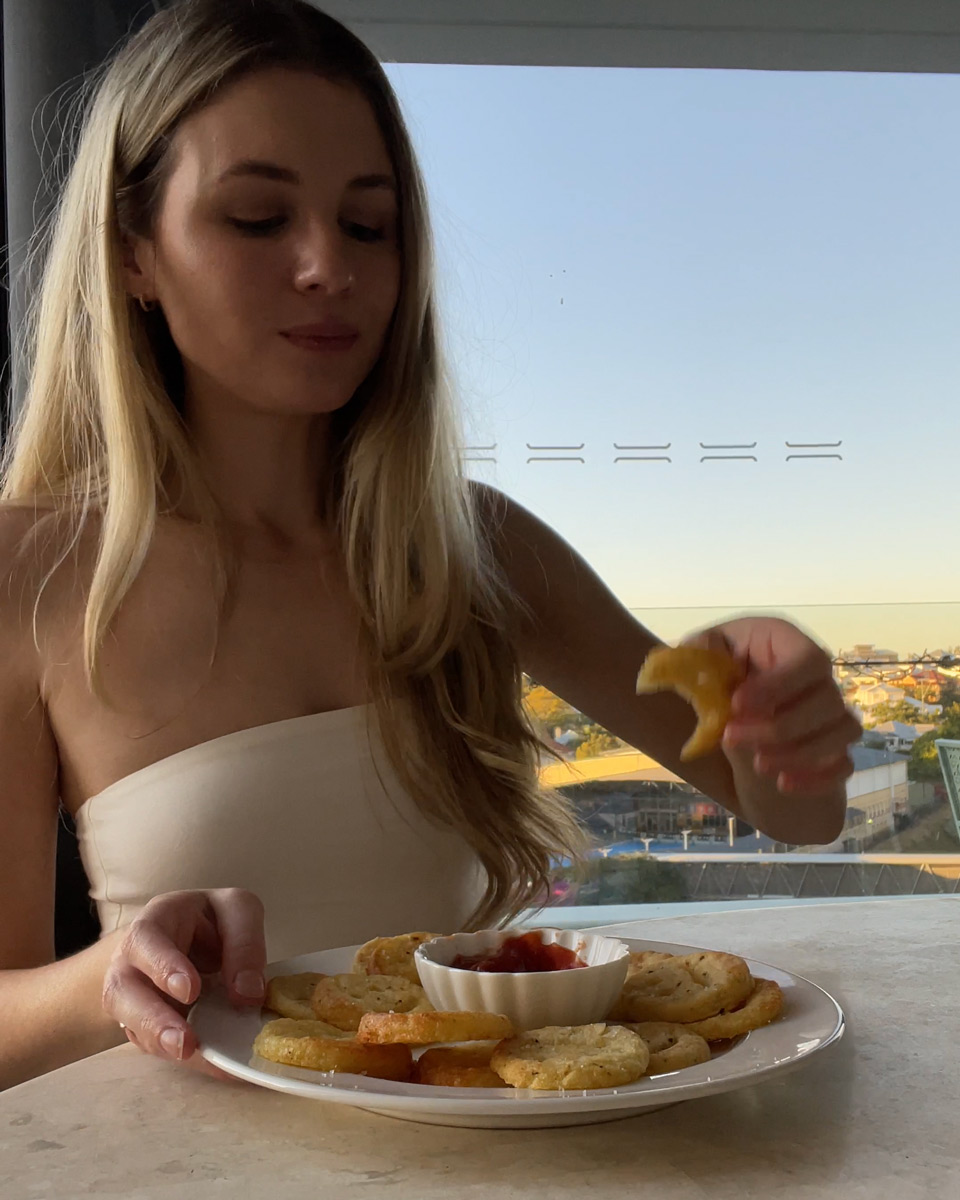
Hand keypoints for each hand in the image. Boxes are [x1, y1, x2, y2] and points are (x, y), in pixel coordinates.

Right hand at [101, 888, 265, 1072]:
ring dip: (160, 1043)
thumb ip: (244, 944)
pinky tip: (210, 1062)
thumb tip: (248, 995)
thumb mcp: (237, 911)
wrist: (191, 937)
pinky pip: (154, 1044)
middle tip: (184, 1041)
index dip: (164, 966)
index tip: (190, 990)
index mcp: (156, 921)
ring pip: (129, 1023)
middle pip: (121, 990)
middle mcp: (133, 960)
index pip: (146, 939)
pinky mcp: (145, 1026)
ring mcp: (133, 996)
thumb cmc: (212, 920)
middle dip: (152, 1019)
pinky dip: (182, 1057)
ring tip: (190, 1055)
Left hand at [691, 617, 860, 794]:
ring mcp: (830, 710)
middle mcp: (818, 674)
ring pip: (843, 731)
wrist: (725, 701)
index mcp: (787, 642)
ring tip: (759, 767)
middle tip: (732, 739)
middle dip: (781, 727)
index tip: (735, 705)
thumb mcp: (699, 653)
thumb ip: (700, 655)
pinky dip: (819, 778)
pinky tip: (784, 785)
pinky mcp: (832, 744)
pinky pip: (843, 763)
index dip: (778, 684)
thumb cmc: (714, 668)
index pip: (806, 659)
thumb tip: (701, 658)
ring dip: (802, 753)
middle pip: (827, 699)